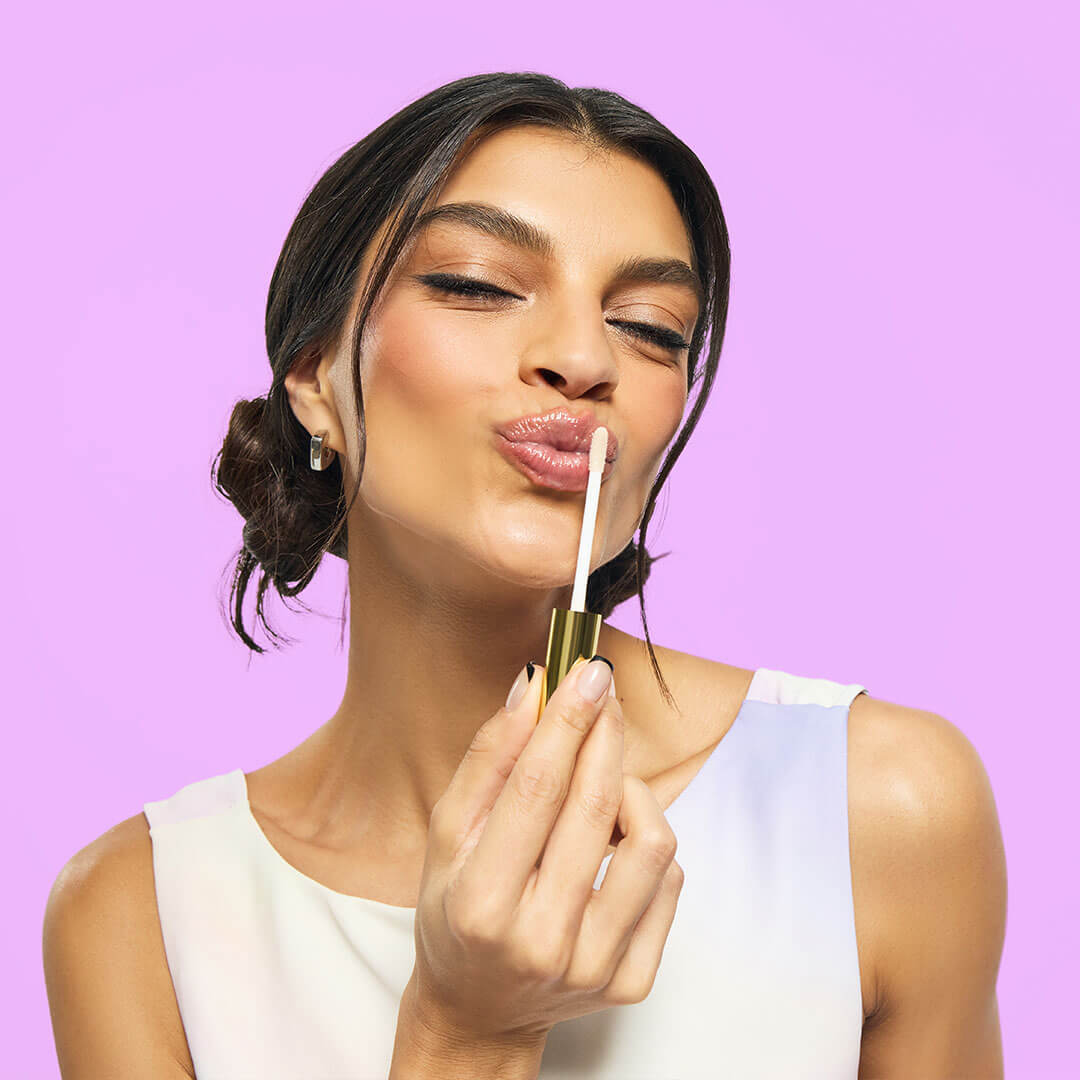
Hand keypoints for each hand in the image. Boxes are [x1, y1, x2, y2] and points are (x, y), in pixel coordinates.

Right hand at [408, 655, 684, 1045]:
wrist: (480, 1010)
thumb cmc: (455, 913)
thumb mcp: (446, 836)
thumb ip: (489, 759)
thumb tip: (533, 686)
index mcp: (482, 902)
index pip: (537, 789)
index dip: (567, 721)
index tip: (586, 674)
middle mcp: (541, 941)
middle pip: (596, 807)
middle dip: (605, 734)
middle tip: (600, 695)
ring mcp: (594, 968)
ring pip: (651, 843)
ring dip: (630, 791)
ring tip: (600, 783)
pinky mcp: (632, 982)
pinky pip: (669, 882)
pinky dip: (645, 842)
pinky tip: (613, 840)